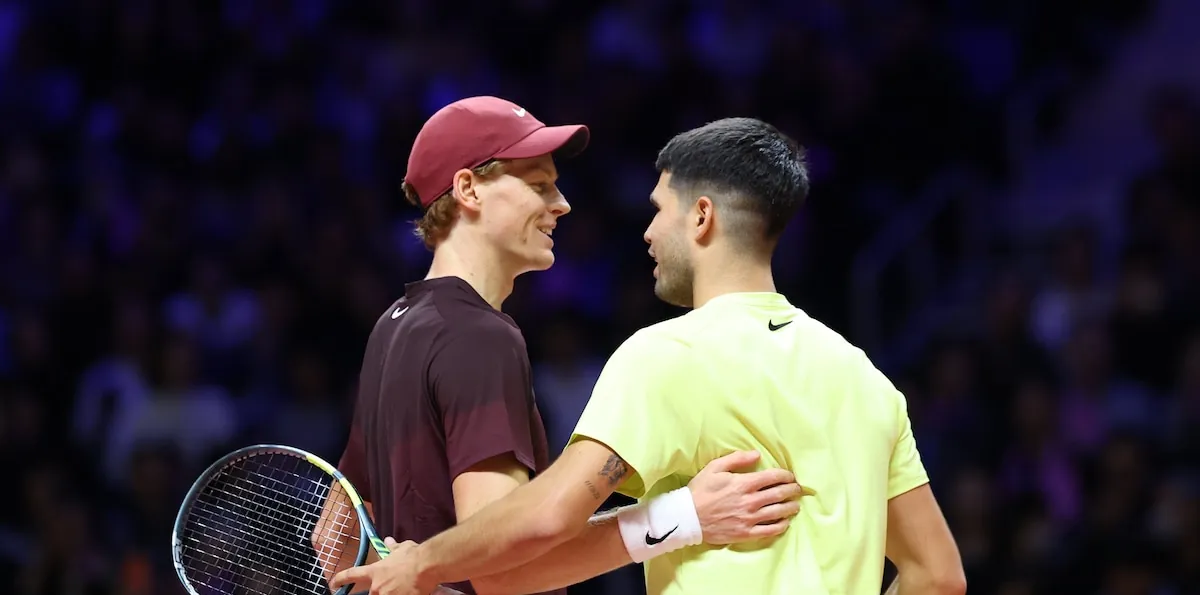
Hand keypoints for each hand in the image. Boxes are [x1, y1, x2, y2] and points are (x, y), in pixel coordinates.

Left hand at [330, 537, 430, 594]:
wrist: (426, 566)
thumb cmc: (413, 556)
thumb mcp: (401, 549)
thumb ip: (392, 548)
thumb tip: (387, 541)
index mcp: (374, 572)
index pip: (351, 575)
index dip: (340, 580)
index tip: (333, 584)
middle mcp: (376, 587)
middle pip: (371, 593)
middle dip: (381, 590)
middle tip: (395, 585)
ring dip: (393, 592)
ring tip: (404, 588)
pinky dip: (403, 594)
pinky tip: (411, 591)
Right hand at [688, 450, 803, 544]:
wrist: (688, 517)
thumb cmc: (700, 490)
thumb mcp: (715, 468)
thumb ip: (737, 459)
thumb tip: (756, 454)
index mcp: (744, 483)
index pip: (774, 477)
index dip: (786, 476)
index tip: (790, 476)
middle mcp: (751, 501)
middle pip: (781, 494)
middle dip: (793, 490)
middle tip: (798, 489)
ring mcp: (750, 518)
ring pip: (779, 512)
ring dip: (791, 507)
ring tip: (795, 505)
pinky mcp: (746, 533)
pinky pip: (770, 530)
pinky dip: (781, 525)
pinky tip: (785, 522)